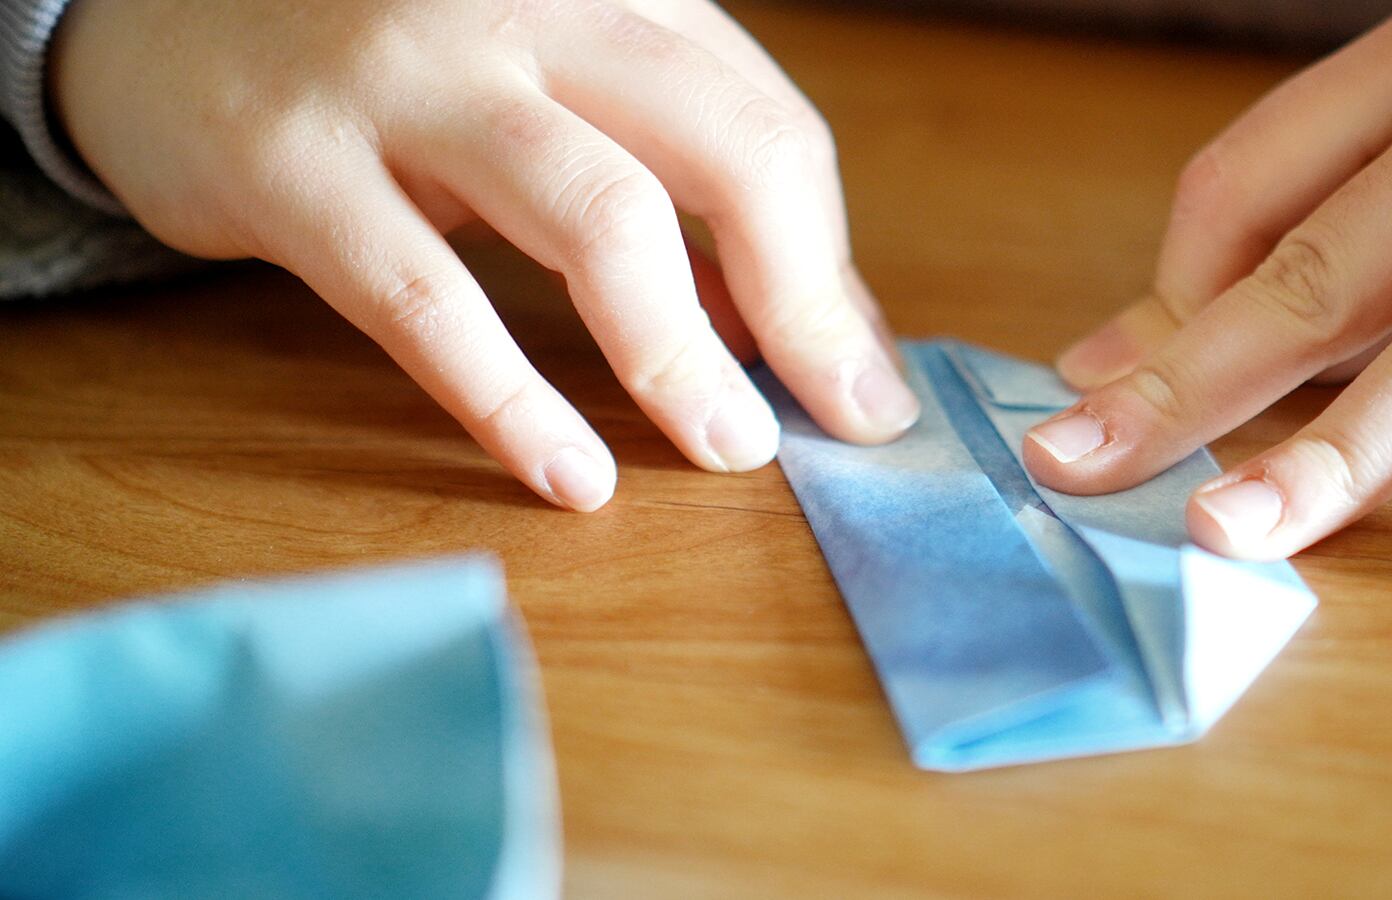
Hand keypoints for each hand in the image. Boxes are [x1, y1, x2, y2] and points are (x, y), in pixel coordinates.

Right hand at [51, 0, 918, 510]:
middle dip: (799, 304)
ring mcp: (409, 79)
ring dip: (680, 354)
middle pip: (724, 151)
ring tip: (727, 447)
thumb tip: (803, 331)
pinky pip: (429, 299)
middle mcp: (528, 9)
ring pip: (599, 216)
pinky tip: (569, 474)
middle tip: (832, 420)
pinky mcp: (295, 164)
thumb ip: (678, 184)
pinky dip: (512, 399)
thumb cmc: (399, 70)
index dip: (829, 268)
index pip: (770, 128)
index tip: (850, 378)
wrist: (161, 11)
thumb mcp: (555, 90)